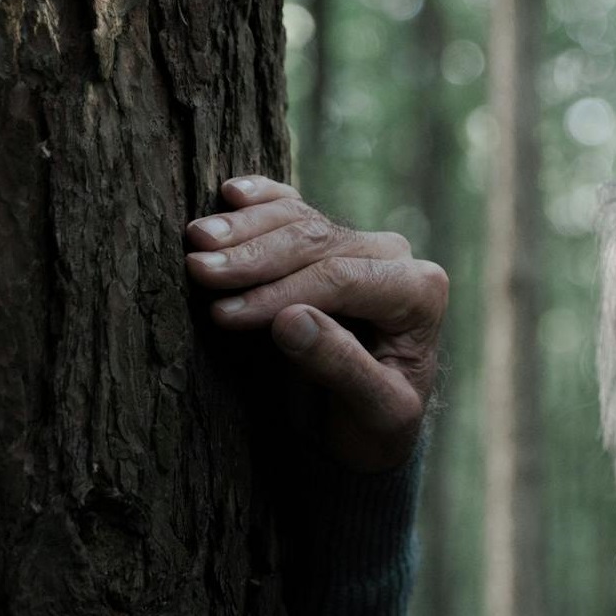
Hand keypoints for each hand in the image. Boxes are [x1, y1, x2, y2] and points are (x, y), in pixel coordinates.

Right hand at [185, 176, 446, 471]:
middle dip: (253, 257)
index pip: (342, 278)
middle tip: (198, 269)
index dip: (280, 292)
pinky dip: (260, 201)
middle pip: (317, 243)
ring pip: (299, 220)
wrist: (371, 421)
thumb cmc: (377, 422)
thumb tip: (290, 319)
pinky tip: (230, 193)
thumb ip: (341, 366)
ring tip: (196, 241)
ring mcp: (362, 243)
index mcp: (420, 293)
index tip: (225, 313)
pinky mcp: (330, 241)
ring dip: (244, 228)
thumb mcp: (375, 412)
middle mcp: (396, 257)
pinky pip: (292, 209)